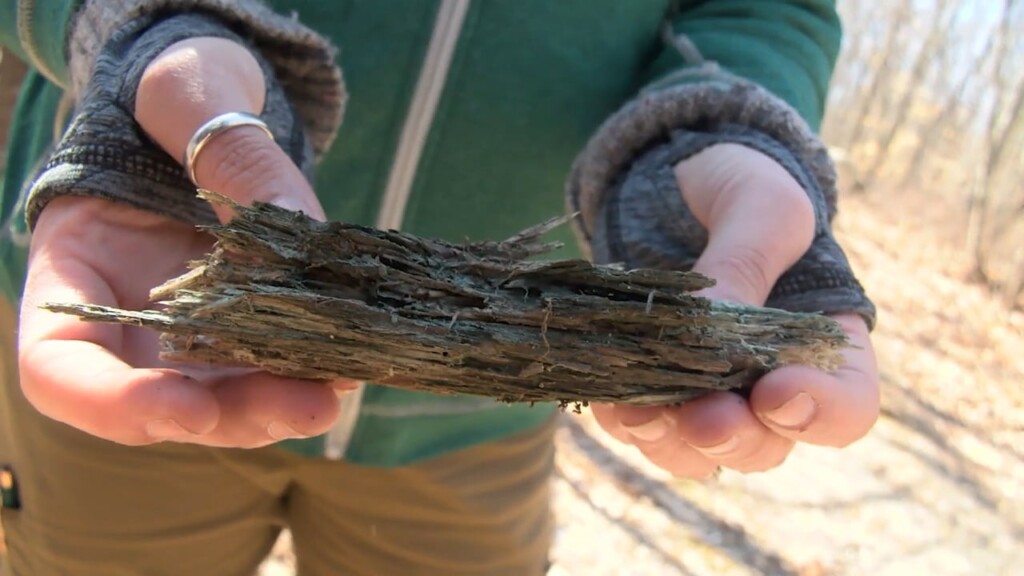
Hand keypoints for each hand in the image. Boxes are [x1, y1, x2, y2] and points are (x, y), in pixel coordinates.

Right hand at [18, 37, 355, 447]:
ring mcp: (185, 339)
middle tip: (309, 406)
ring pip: (222, 404)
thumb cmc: (175, 98)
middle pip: (158, 406)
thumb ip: (230, 151)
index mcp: (75, 271)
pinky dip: (307, 375)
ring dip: (280, 407)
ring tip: (342, 386)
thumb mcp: (188, 95)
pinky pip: (267, 372)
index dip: (115, 404)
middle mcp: (124, 325)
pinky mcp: (242, 335)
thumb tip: (297, 226)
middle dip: (234, 415)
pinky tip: (352, 359)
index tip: (187, 407)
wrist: (210, 117)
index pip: (60, 369)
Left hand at [592, 144, 878, 477]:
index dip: (820, 413)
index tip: (777, 394)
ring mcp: (707, 391)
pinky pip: (640, 427)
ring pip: (699, 452)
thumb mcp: (758, 205)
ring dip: (672, 442)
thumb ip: (747, 260)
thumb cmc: (741, 186)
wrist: (674, 178)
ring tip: (643, 414)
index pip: (846, 406)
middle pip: (768, 445)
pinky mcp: (651, 384)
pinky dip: (624, 419)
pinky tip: (610, 396)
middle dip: (735, 438)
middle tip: (705, 420)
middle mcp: (769, 382)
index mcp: (823, 344)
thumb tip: (710, 331)